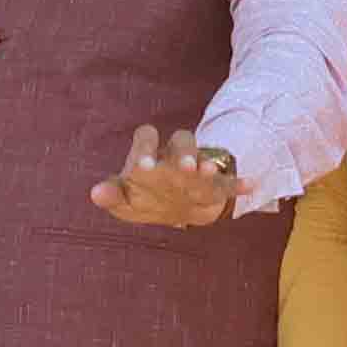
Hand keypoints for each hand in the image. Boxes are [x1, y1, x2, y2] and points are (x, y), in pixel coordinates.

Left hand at [89, 123, 240, 226]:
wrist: (174, 208)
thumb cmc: (143, 199)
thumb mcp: (124, 202)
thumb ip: (111, 196)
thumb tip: (95, 194)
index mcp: (148, 154)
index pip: (145, 139)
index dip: (144, 149)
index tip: (142, 166)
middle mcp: (172, 156)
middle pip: (180, 143)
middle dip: (182, 154)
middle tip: (184, 166)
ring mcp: (195, 169)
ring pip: (203, 158)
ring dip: (206, 164)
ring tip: (209, 170)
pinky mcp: (214, 185)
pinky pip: (228, 181)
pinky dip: (238, 183)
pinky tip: (250, 184)